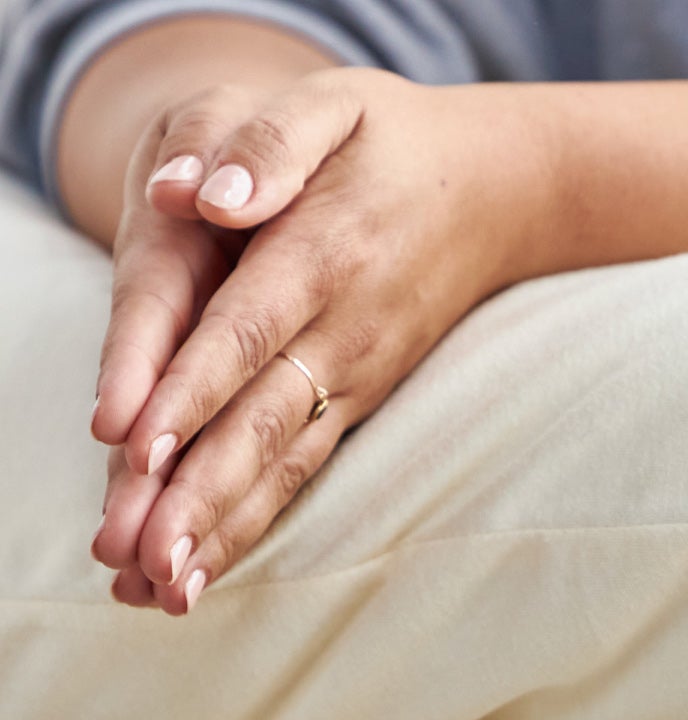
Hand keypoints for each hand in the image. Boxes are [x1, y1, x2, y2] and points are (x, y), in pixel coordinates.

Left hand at [90, 67, 553, 613]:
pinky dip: (253, 526)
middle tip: (142, 559)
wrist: (498, 197)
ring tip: (163, 592)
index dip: (191, 390)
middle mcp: (343, 333)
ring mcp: (356, 379)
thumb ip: (269, 143)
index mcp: (324, 256)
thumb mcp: (336, 105)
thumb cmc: (394, 143)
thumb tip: (203, 198)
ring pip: (283, 464)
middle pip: (261, 422)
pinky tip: (203, 573)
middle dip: (198, 494)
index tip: (135, 448)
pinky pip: (303, 473)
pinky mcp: (360, 404)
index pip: (246, 330)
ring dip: (222, 530)